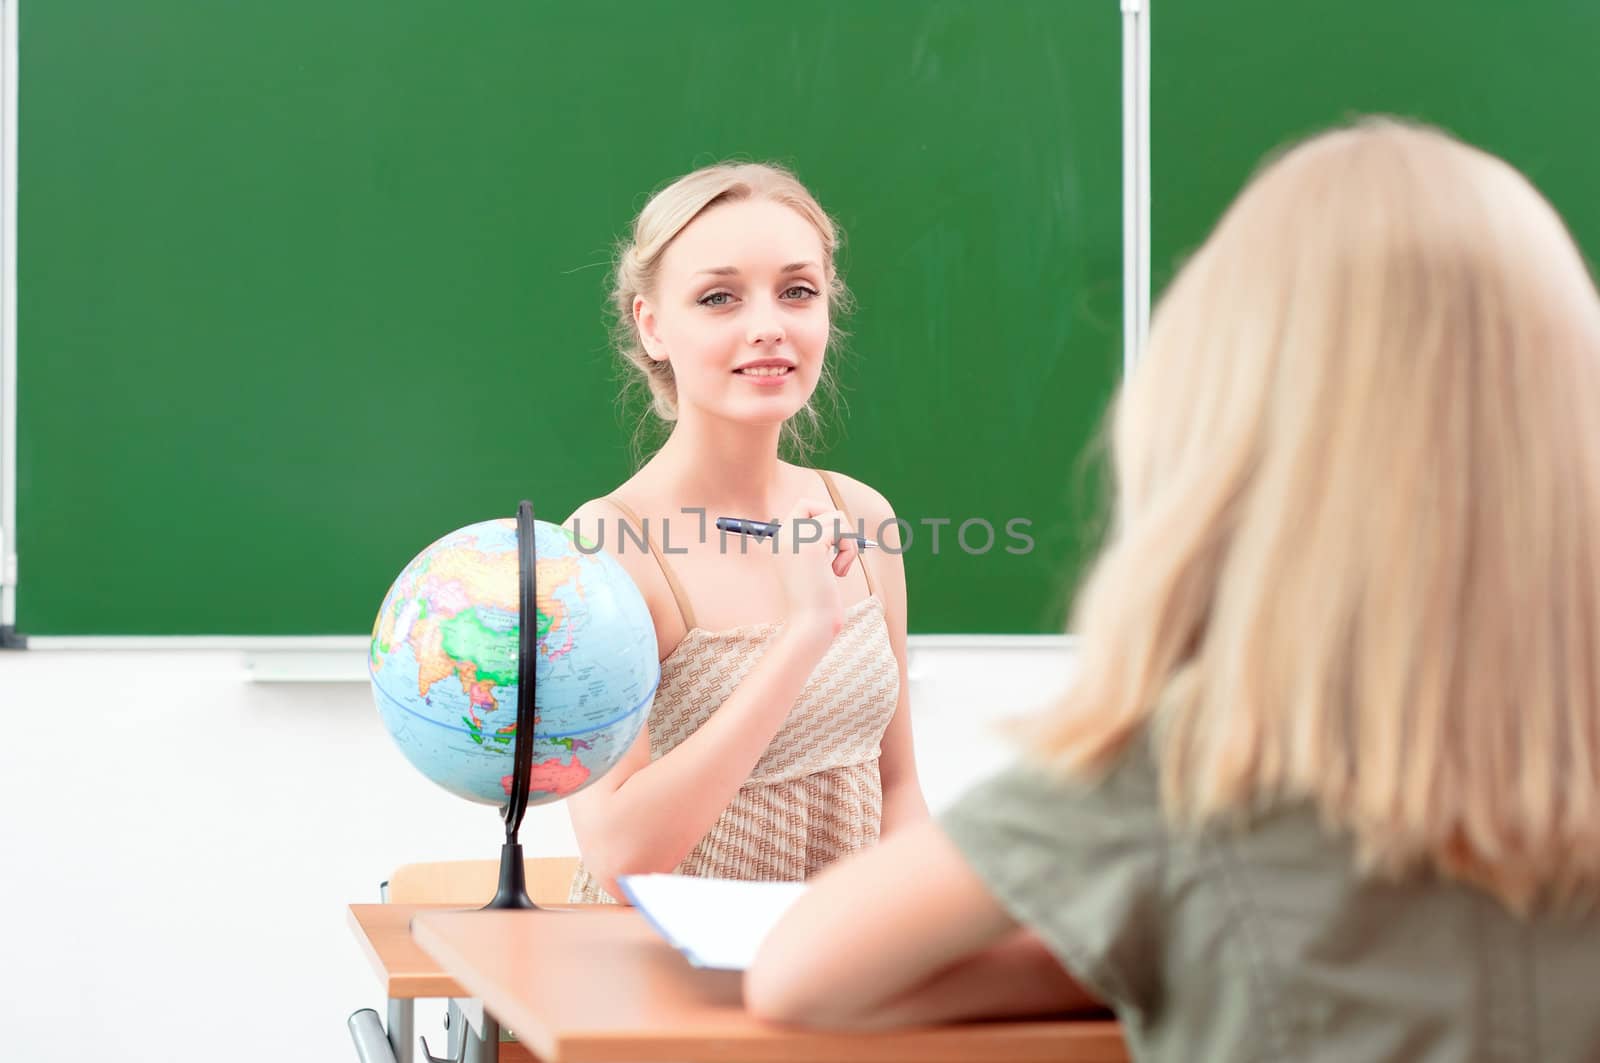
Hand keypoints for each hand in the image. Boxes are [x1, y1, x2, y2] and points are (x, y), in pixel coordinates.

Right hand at [773, 498, 859, 638]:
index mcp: (780, 541)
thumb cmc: (816, 604)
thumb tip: (840, 519)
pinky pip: (842, 530)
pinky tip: (838, 572)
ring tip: (838, 567)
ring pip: (835, 516)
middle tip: (838, 552)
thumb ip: (818, 544)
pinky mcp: (810, 545)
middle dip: (836, 526)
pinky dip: (848, 550)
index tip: (832, 544)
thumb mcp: (814, 568)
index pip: (803, 506)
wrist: (809, 625)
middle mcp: (783, 536)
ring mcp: (795, 538)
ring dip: (846, 541)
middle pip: (816, 504)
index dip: (823, 516)